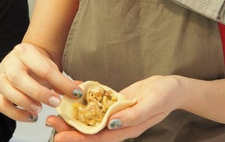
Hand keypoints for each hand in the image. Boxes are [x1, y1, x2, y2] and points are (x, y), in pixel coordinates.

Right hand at [0, 43, 82, 121]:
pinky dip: (17, 114)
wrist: (25, 59)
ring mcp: (1, 76)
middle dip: (40, 93)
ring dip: (26, 104)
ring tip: (40, 109)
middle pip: (20, 79)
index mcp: (26, 51)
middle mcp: (10, 62)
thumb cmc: (38, 63)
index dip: (61, 83)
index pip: (44, 69)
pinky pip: (3, 106)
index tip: (74, 93)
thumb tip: (78, 92)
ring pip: (9, 92)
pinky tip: (31, 116)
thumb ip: (62, 80)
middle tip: (55, 102)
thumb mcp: (51, 65)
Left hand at [46, 75, 179, 141]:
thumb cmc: (165, 95)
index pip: (99, 139)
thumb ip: (132, 116)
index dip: (79, 139)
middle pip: (91, 131)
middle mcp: (120, 124)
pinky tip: (77, 96)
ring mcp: (118, 114)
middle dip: (71, 129)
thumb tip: (111, 123)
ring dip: (76, 117)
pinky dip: (88, 102)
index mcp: (128, 129)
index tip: (61, 136)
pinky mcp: (118, 102)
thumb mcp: (151, 104)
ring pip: (93, 119)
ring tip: (58, 112)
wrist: (173, 87)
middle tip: (51, 123)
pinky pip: (100, 105)